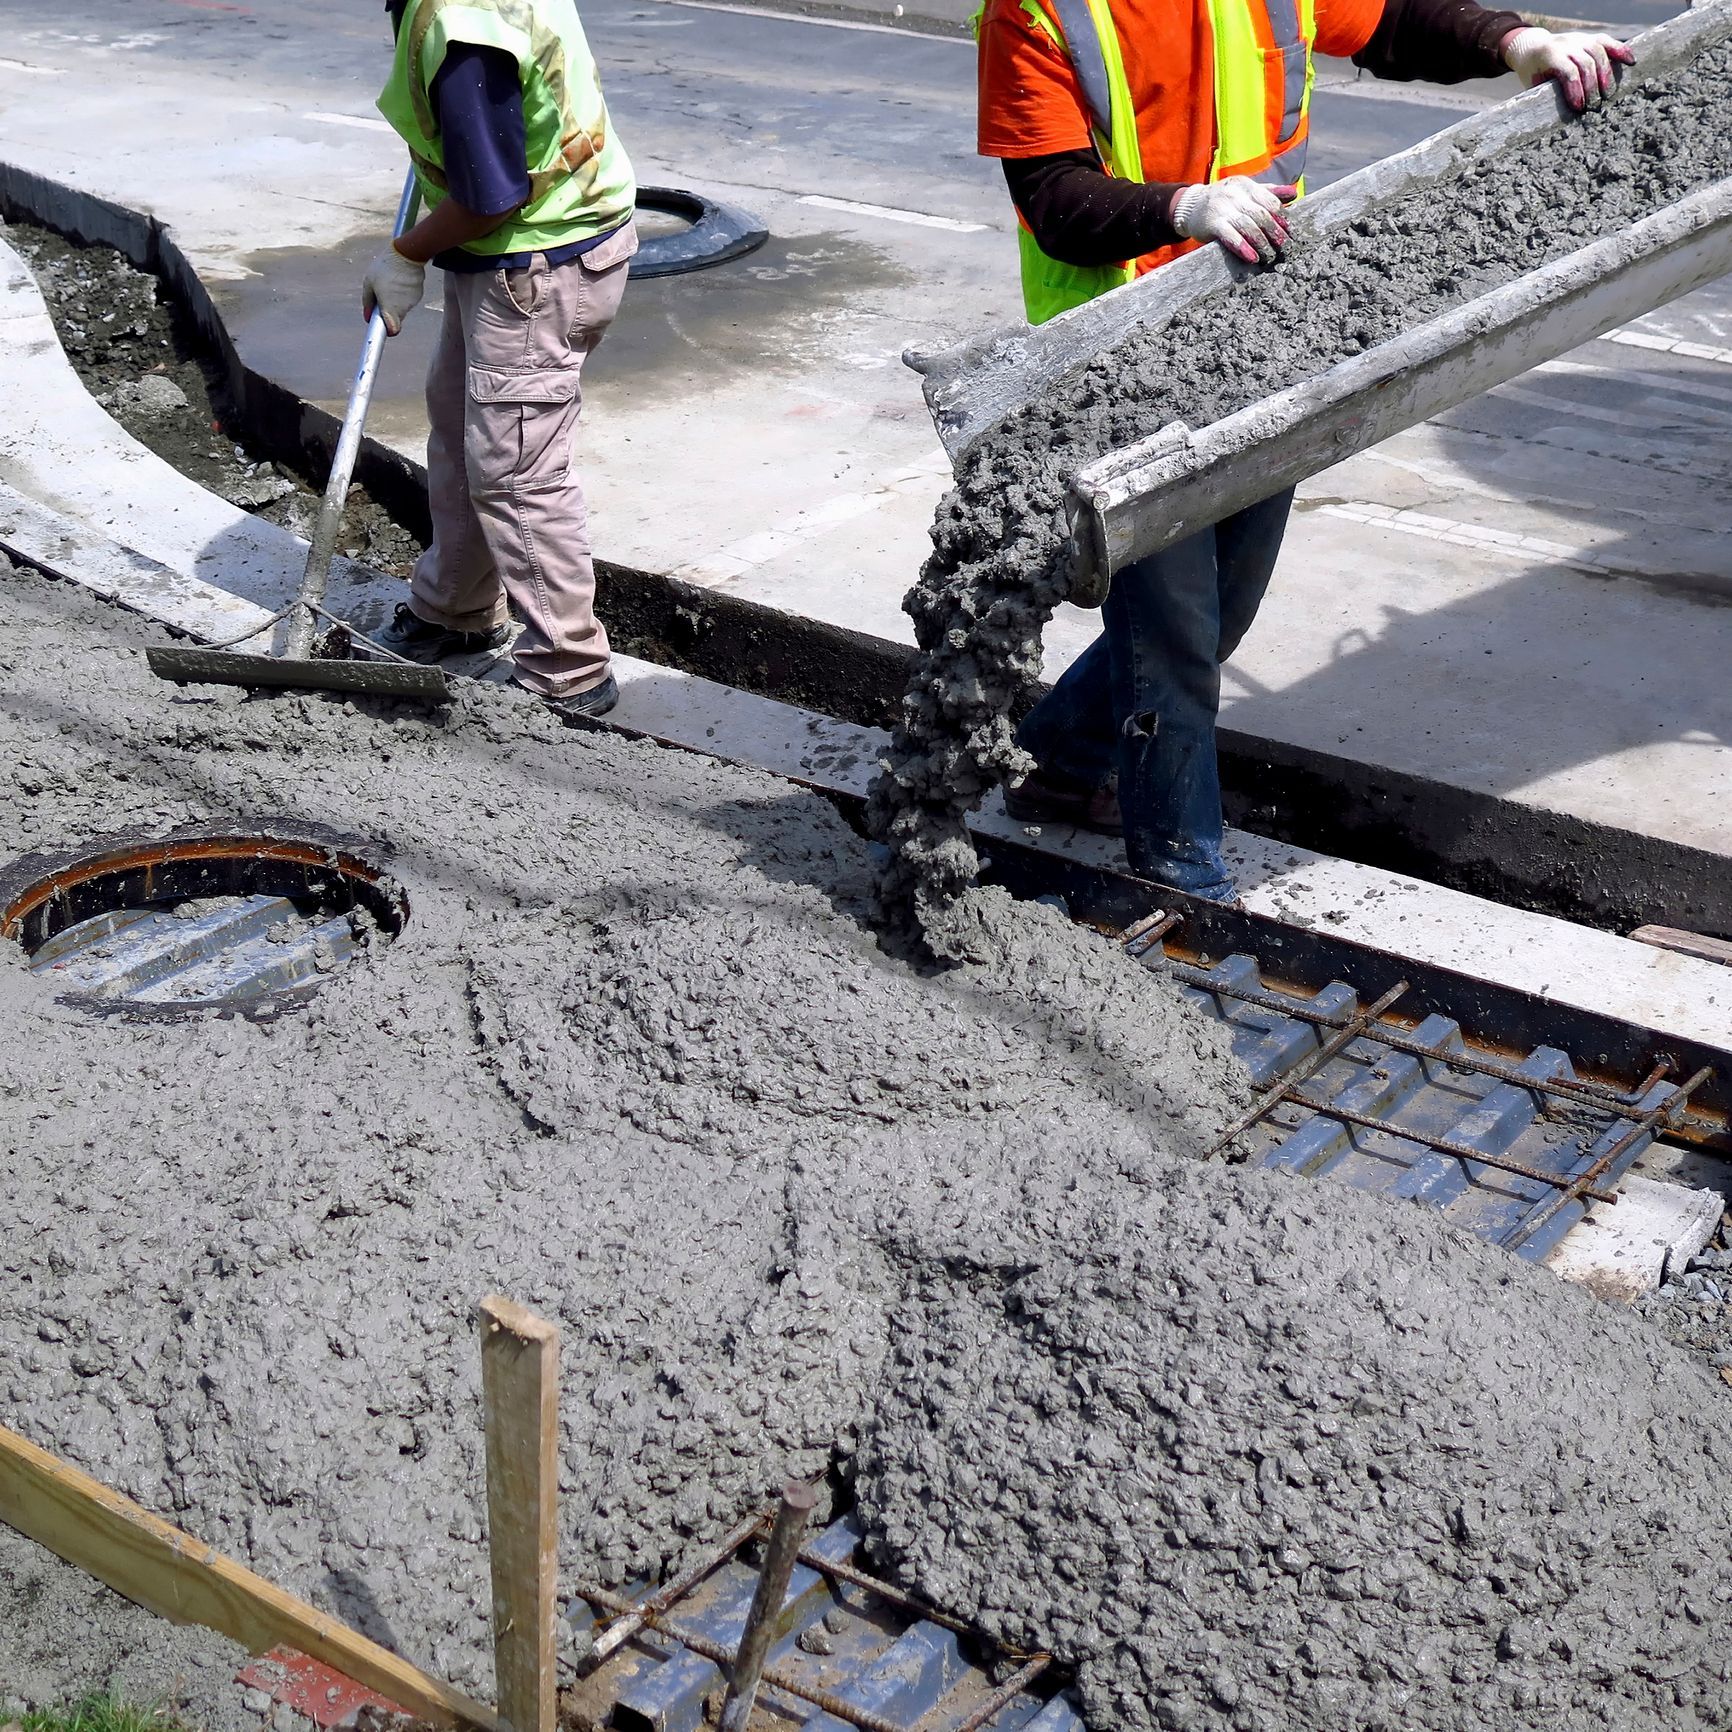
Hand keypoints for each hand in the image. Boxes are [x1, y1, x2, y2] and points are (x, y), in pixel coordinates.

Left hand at [360, 243, 425, 335]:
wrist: (406, 254)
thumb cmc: (385, 268)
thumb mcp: (369, 282)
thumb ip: (368, 301)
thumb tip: (367, 317)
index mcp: (390, 307)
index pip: (393, 330)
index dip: (388, 330)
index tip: (383, 328)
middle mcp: (403, 308)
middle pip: (396, 317)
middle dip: (389, 310)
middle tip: (381, 295)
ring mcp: (412, 301)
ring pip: (402, 307)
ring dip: (396, 299)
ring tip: (391, 282)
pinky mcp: (419, 294)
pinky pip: (409, 298)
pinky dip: (404, 292)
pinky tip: (400, 279)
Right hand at [1171, 178, 1296, 265]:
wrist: (1191, 207)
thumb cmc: (1224, 201)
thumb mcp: (1245, 192)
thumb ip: (1269, 193)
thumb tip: (1294, 193)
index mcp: (1246, 185)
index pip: (1269, 201)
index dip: (1281, 217)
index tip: (1289, 231)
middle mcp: (1235, 194)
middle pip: (1261, 214)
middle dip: (1274, 232)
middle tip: (1284, 246)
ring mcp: (1223, 208)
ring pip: (1248, 226)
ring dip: (1261, 242)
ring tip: (1270, 255)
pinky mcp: (1213, 223)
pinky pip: (1231, 236)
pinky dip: (1243, 248)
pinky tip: (1252, 258)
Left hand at [1500, 26, 1634, 109]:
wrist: (1531, 47)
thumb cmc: (1532, 73)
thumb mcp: (1533, 84)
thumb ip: (1545, 96)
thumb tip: (1555, 121)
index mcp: (1550, 55)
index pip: (1569, 72)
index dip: (1576, 91)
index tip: (1579, 108)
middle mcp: (1567, 44)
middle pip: (1587, 63)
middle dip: (1593, 86)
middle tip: (1595, 106)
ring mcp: (1580, 38)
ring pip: (1600, 52)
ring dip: (1606, 74)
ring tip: (1608, 94)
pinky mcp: (1590, 37)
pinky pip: (1608, 41)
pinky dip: (1621, 51)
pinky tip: (1631, 62)